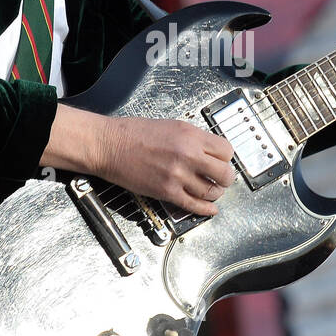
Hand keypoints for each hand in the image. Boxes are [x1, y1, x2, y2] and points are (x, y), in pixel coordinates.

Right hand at [42, 106, 235, 216]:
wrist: (109, 145)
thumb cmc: (133, 133)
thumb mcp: (171, 126)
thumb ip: (192, 139)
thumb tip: (209, 151)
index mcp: (190, 135)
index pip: (226, 150)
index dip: (226, 158)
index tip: (222, 161)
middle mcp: (188, 154)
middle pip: (224, 173)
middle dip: (225, 178)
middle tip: (221, 179)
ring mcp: (178, 175)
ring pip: (211, 191)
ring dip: (215, 194)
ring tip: (212, 192)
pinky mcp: (166, 191)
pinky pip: (194, 205)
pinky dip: (205, 210)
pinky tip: (210, 209)